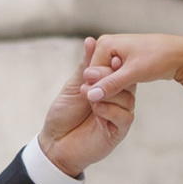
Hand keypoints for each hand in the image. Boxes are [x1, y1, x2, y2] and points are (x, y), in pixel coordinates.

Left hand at [36, 37, 139, 180]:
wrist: (55, 143)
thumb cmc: (64, 114)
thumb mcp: (74, 86)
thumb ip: (85, 66)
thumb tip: (91, 40)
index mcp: (108, 87)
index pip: (119, 71)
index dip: (115, 63)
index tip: (111, 57)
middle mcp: (116, 100)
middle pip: (126, 83)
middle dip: (109, 76)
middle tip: (89, 76)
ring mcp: (118, 115)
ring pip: (128, 99)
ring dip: (107, 94)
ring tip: (88, 95)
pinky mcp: (118, 131)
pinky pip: (125, 117)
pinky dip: (110, 110)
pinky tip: (96, 109)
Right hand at [77, 32, 182, 112]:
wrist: (180, 54)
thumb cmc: (158, 58)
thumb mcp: (133, 73)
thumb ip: (110, 84)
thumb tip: (91, 95)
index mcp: (104, 43)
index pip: (91, 74)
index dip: (100, 88)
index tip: (112, 96)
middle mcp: (107, 45)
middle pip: (97, 75)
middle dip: (108, 87)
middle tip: (124, 91)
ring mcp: (115, 52)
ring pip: (106, 77)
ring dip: (115, 87)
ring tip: (130, 87)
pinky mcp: (123, 60)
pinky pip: (115, 76)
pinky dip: (121, 84)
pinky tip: (130, 87)